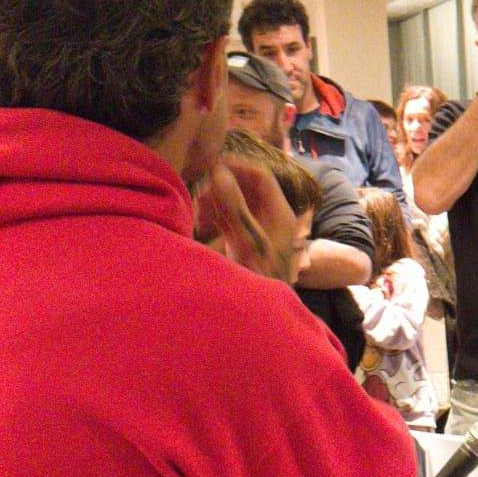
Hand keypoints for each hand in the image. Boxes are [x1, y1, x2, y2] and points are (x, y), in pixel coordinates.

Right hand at [195, 157, 297, 281]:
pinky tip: (201, 223)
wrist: (261, 311)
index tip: (210, 166)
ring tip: (197, 211)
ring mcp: (257, 226)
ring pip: (234, 201)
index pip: (261, 176)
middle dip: (221, 187)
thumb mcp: (247, 240)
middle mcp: (270, 216)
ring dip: (214, 201)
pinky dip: (214, 215)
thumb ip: (234, 206)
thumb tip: (218, 172)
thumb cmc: (261, 277)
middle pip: (245, 186)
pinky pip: (229, 216)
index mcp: (280, 212)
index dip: (237, 167)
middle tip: (199, 194)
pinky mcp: (244, 237)